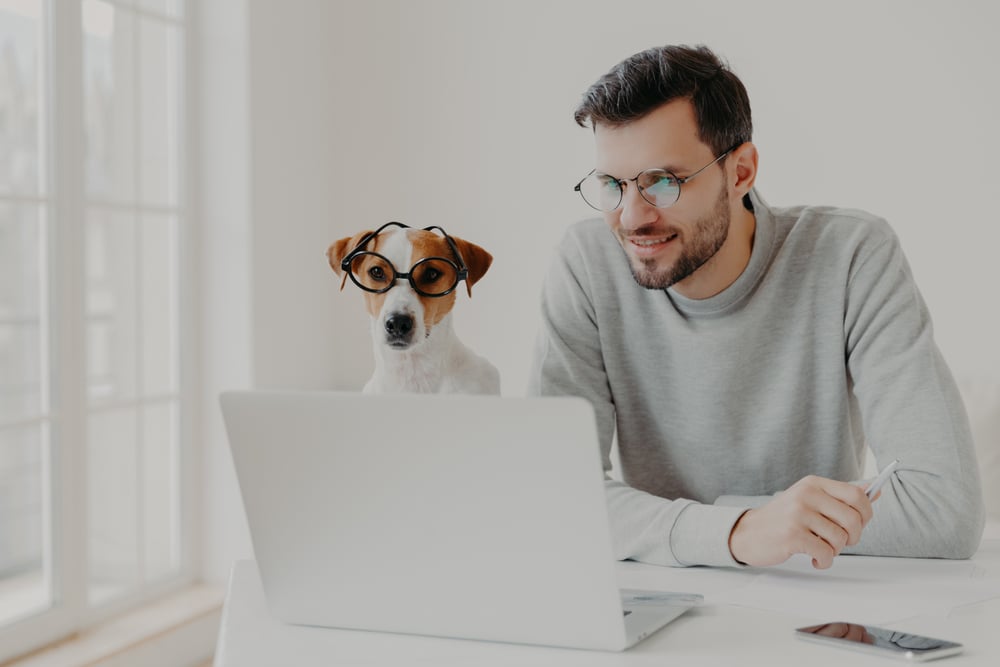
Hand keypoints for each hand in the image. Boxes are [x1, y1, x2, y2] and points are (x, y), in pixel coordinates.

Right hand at [728, 475, 873, 568]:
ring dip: (835, 551)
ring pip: (840, 538)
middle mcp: (806, 495)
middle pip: (853, 518)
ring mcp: (798, 514)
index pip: (856, 494)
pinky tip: (814, 559)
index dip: (866, 514)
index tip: (857, 525)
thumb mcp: (810, 500)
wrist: (747, 533)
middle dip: (853, 537)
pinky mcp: (792, 535)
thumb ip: (841, 496)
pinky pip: (826, 553)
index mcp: (813, 484)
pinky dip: (824, 562)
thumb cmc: (783, 519)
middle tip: (840, 542)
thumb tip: (874, 490)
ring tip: (821, 550)